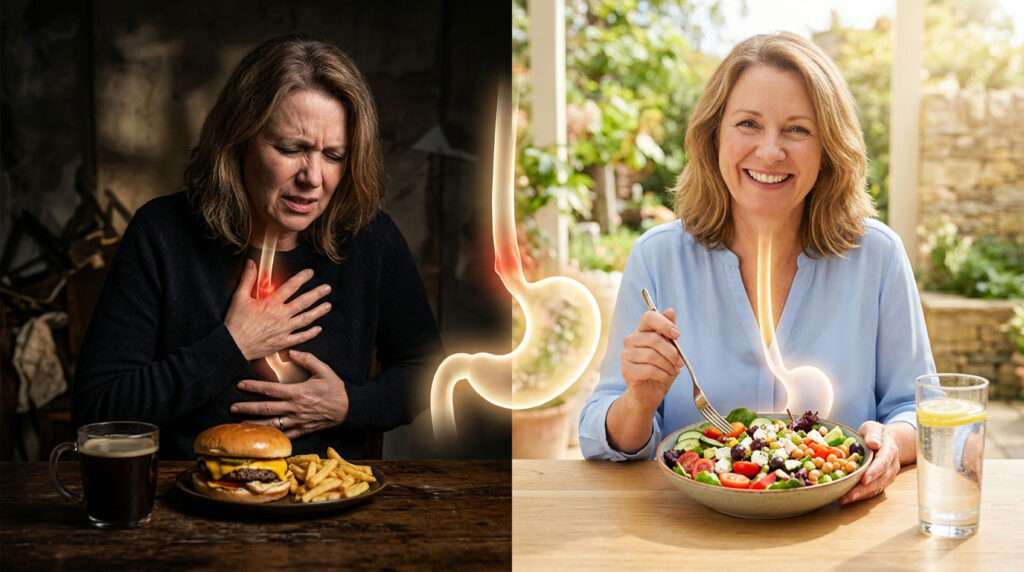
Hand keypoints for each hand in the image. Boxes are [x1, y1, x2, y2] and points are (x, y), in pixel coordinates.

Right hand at [225, 260, 331, 359]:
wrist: (233, 346)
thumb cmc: (235, 322)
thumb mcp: (239, 297)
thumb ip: (247, 279)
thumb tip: (251, 263)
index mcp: (270, 303)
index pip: (290, 287)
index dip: (302, 278)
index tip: (310, 273)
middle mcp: (280, 315)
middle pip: (303, 302)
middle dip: (317, 294)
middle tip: (327, 288)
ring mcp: (283, 330)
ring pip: (306, 319)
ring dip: (318, 312)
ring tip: (328, 306)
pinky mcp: (283, 342)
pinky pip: (300, 337)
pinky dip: (311, 333)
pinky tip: (318, 328)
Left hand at [230, 350, 348, 438]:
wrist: (349, 408)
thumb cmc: (335, 388)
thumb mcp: (324, 370)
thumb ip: (307, 359)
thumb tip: (291, 352)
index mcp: (298, 392)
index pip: (270, 390)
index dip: (253, 387)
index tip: (240, 385)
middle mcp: (295, 408)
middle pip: (266, 409)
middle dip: (247, 408)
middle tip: (232, 408)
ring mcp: (298, 421)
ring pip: (272, 424)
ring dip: (255, 424)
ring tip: (240, 425)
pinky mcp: (303, 429)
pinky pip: (285, 434)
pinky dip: (272, 435)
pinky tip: (261, 436)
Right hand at [620, 308, 683, 412]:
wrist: (649, 394)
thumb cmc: (660, 369)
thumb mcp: (670, 350)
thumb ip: (669, 332)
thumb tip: (670, 310)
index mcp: (641, 331)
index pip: (649, 317)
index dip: (664, 323)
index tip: (677, 334)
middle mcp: (630, 340)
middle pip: (654, 339)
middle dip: (672, 352)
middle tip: (680, 362)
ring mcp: (626, 355)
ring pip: (653, 356)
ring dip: (668, 366)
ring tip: (673, 372)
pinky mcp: (627, 371)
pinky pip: (649, 369)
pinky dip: (662, 375)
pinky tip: (665, 378)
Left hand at [840, 421, 913, 503]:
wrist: (888, 441)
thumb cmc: (877, 434)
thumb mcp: (873, 427)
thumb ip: (873, 433)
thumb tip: (873, 443)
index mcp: (890, 451)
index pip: (883, 462)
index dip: (874, 472)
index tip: (864, 479)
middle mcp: (891, 466)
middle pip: (880, 480)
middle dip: (864, 489)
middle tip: (849, 495)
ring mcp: (888, 475)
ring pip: (877, 488)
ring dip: (861, 495)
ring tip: (845, 499)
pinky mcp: (882, 481)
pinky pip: (873, 490)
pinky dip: (862, 495)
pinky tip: (848, 497)